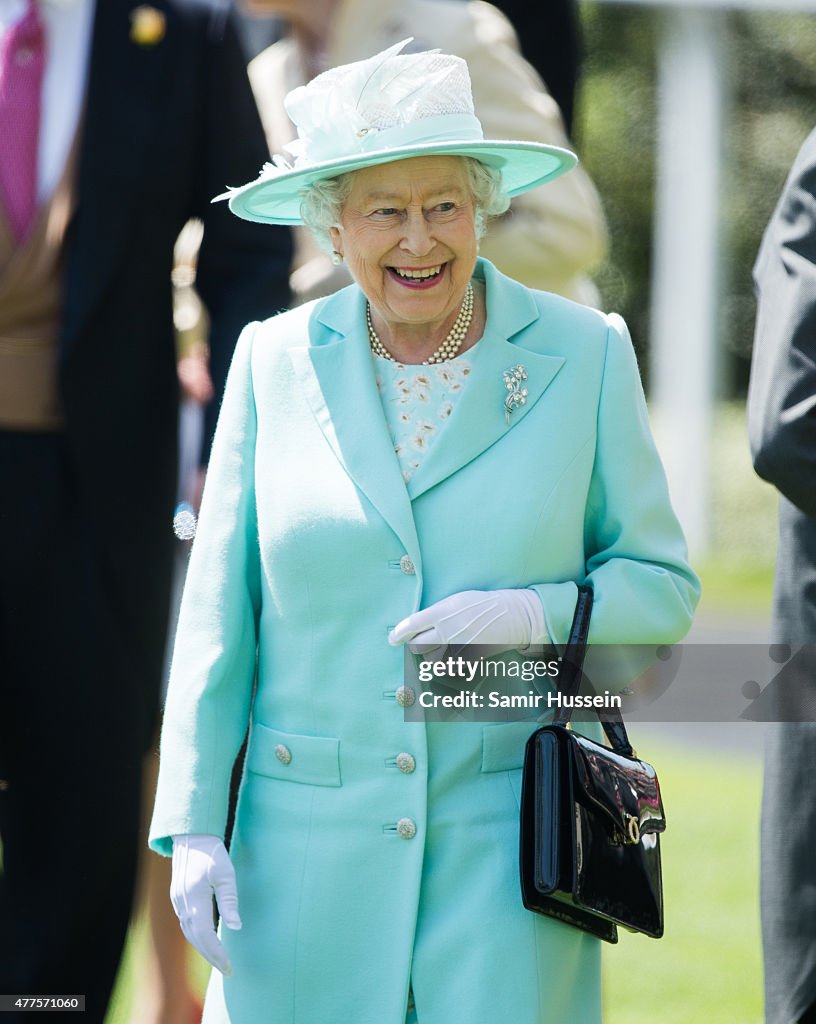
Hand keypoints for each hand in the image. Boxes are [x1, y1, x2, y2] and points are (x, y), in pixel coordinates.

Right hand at [170, 834, 241, 974]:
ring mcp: (177, 901)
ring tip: (220, 959)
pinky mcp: (177, 898)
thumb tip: (235, 927)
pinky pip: (186, 924)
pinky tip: (208, 941)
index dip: (217, 953)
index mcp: (194, 898)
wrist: (191, 836)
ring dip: (203, 948)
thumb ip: (229, 900)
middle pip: (195, 938)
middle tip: (227, 969)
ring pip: (189, 933)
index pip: (205, 935)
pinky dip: (197, 937)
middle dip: (211, 956)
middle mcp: (182, 903)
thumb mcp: (226, 872)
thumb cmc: (212, 852)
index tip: (229, 965)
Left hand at [388, 589, 546, 654]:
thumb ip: (437, 612)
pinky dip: (445, 664)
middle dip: (415, 645)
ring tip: (440, 648)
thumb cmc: (483, 604)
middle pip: (416, 646)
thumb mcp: (458, 600)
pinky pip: (447, 667)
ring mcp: (458, 647)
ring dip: (430, 655)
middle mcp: (448, 630)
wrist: (513, 615)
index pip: (412, 625)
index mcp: (443, 612)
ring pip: (430, 659)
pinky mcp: (468, 660)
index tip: (393, 639)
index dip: (399, 634)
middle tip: (419, 642)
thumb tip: (418, 624)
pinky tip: (451, 656)